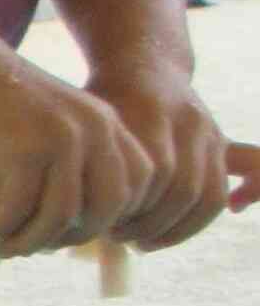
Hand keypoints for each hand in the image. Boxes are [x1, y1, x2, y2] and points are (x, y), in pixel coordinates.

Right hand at [0, 59, 154, 258]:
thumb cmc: (2, 102)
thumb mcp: (56, 124)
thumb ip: (71, 159)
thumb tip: (63, 221)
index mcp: (108, 125)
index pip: (138, 184)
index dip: (116, 216)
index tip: (80, 231)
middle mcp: (94, 132)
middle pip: (107, 206)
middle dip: (78, 237)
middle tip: (44, 247)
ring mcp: (60, 142)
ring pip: (61, 214)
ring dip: (33, 242)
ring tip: (7, 248)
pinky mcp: (23, 152)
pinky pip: (17, 209)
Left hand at [83, 60, 259, 251]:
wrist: (140, 65)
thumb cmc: (98, 105)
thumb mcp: (84, 128)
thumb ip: (83, 165)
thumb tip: (65, 222)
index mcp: (149, 114)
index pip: (153, 176)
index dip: (129, 211)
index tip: (102, 227)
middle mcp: (187, 121)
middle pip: (182, 190)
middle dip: (149, 225)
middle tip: (118, 238)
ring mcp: (209, 130)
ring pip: (208, 192)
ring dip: (178, 227)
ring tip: (144, 241)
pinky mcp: (222, 139)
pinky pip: (254, 165)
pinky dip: (253, 189)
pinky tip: (238, 207)